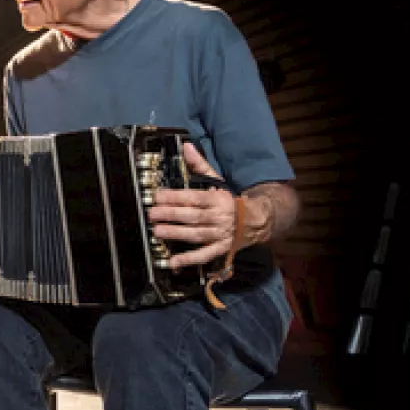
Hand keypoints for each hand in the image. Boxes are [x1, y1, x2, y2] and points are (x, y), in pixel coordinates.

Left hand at [147, 143, 237, 269]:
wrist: (256, 221)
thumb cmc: (229, 200)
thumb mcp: (216, 180)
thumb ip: (199, 165)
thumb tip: (186, 147)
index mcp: (216, 199)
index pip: (194, 197)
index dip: (175, 197)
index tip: (157, 196)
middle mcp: (218, 217)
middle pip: (193, 216)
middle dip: (171, 215)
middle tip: (152, 214)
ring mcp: (219, 234)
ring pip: (196, 234)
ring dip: (176, 234)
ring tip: (157, 232)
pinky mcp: (220, 249)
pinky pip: (204, 255)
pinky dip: (189, 259)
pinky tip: (173, 261)